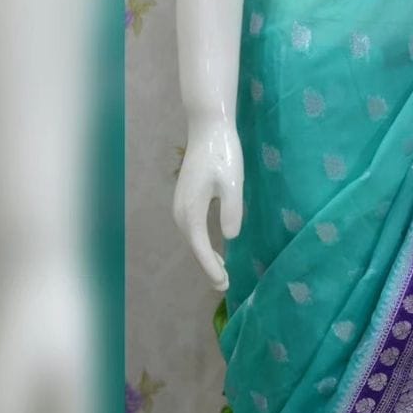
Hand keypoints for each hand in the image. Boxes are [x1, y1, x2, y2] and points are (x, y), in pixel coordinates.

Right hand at [172, 117, 243, 290]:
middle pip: (194, 246)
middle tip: (224, 284)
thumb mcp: (233, 183)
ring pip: (191, 237)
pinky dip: (201, 241)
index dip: (211, 268)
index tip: (223, 284)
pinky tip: (212, 245)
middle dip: (207, 266)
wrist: (208, 128)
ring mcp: (180, 204)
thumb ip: (231, 211)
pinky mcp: (184, 197)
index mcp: (191, 210)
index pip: (200, 248)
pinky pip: (191, 227)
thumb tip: (230, 237)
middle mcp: (181, 211)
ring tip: (220, 271)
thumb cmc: (223, 154)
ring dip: (204, 255)